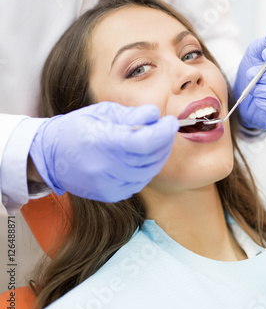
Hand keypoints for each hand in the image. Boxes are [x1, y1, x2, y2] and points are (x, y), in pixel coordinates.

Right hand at [29, 102, 178, 201]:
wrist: (51, 156)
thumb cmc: (78, 128)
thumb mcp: (102, 112)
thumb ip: (131, 115)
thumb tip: (155, 115)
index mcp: (101, 142)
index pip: (143, 142)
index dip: (162, 133)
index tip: (171, 122)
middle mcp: (104, 168)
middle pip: (149, 158)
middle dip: (164, 142)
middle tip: (167, 128)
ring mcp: (107, 185)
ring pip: (148, 173)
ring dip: (158, 156)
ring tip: (156, 140)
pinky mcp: (110, 195)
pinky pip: (139, 182)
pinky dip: (146, 169)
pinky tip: (142, 157)